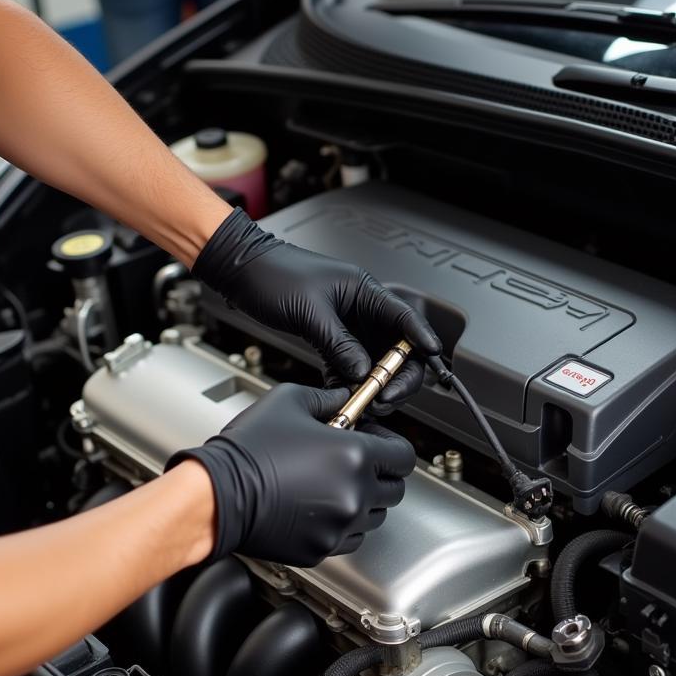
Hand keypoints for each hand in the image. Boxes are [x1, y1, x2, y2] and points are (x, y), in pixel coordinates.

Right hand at [166, 384, 415, 567]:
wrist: (217, 496)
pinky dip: (344, 524)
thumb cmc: (247, 451)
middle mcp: (355, 494)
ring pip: (375, 516)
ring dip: (364, 500)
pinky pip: (351, 538)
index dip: (392, 447)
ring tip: (333, 484)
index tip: (378, 443)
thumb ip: (327, 397)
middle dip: (380, 474)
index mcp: (354, 456)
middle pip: (395, 489)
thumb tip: (344, 399)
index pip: (404, 456)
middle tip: (355, 463)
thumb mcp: (289, 402)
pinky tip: (321, 506)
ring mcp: (341, 525)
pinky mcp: (323, 548)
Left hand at [192, 209, 440, 412]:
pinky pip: (350, 368)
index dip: (422, 340)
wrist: (242, 273)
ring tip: (366, 402)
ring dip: (375, 385)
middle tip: (385, 396)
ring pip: (376, 363)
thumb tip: (362, 371)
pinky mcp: (332, 341)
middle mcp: (362, 311)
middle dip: (397, 375)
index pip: (405, 318)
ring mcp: (348, 328)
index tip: (433, 359)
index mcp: (365, 292)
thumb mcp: (310, 311)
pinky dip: (350, 385)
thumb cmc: (274, 274)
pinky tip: (345, 397)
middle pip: (397, 349)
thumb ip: (339, 343)